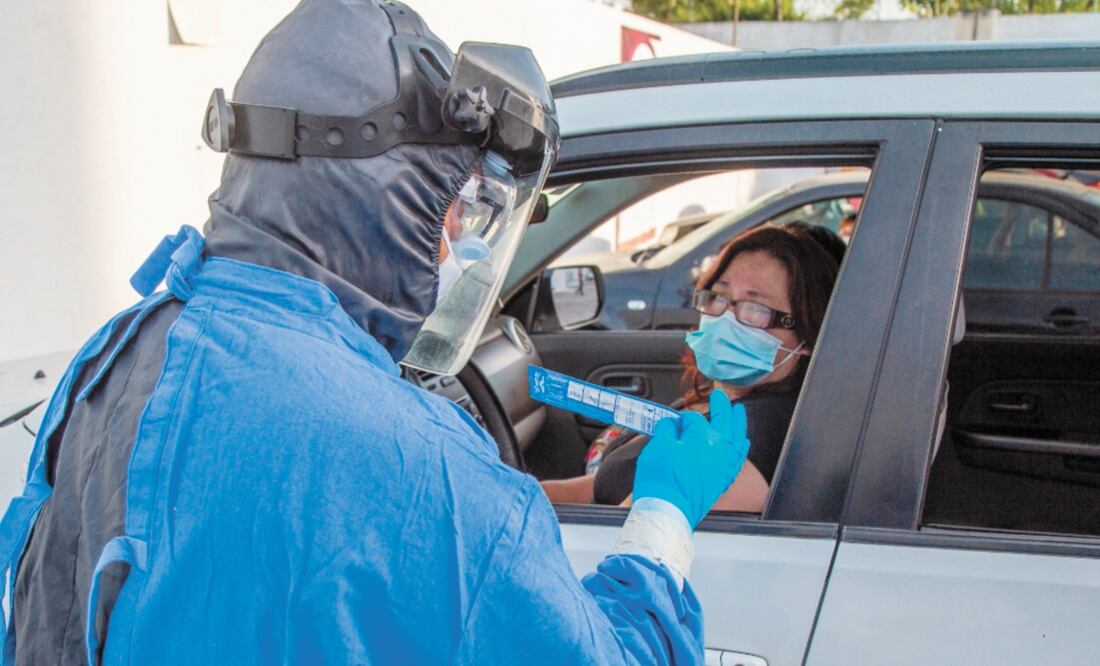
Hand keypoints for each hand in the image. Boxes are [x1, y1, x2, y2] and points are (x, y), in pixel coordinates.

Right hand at [632, 390, 748, 527]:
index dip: (683, 418)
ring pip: (736, 439)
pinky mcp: (722, 480)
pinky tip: (742, 442)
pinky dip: (741, 449)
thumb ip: (668, 429)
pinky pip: (737, 460)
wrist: (666, 511)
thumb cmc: (661, 478)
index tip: (673, 421)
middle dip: (722, 407)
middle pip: (724, 422)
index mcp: (703, 438)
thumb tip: (672, 423)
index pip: (695, 420)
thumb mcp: (658, 446)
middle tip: (720, 395)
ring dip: (738, 424)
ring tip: (739, 412)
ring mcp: (723, 466)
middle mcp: (719, 450)